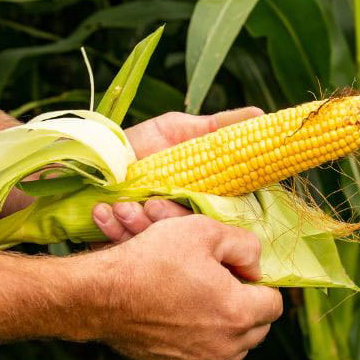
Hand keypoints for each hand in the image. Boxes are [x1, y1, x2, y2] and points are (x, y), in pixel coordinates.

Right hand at [87, 215, 281, 359]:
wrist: (101, 295)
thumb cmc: (151, 260)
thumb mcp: (203, 231)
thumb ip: (243, 244)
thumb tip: (255, 262)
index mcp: (239, 312)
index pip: (274, 302)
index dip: (258, 282)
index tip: (237, 271)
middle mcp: (225, 345)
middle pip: (257, 328)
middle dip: (247, 305)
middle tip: (223, 283)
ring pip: (234, 346)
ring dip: (228, 324)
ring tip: (205, 299)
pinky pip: (205, 355)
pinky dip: (203, 339)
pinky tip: (184, 316)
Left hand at [93, 107, 263, 242]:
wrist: (96, 156)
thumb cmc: (141, 144)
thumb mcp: (179, 128)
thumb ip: (218, 127)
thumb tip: (263, 115)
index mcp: (204, 198)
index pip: (220, 215)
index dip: (209, 212)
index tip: (189, 195)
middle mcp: (184, 219)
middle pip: (191, 232)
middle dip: (169, 218)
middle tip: (152, 203)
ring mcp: (157, 233)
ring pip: (161, 241)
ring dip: (140, 224)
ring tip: (123, 206)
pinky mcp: (129, 240)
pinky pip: (128, 243)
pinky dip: (115, 227)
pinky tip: (104, 212)